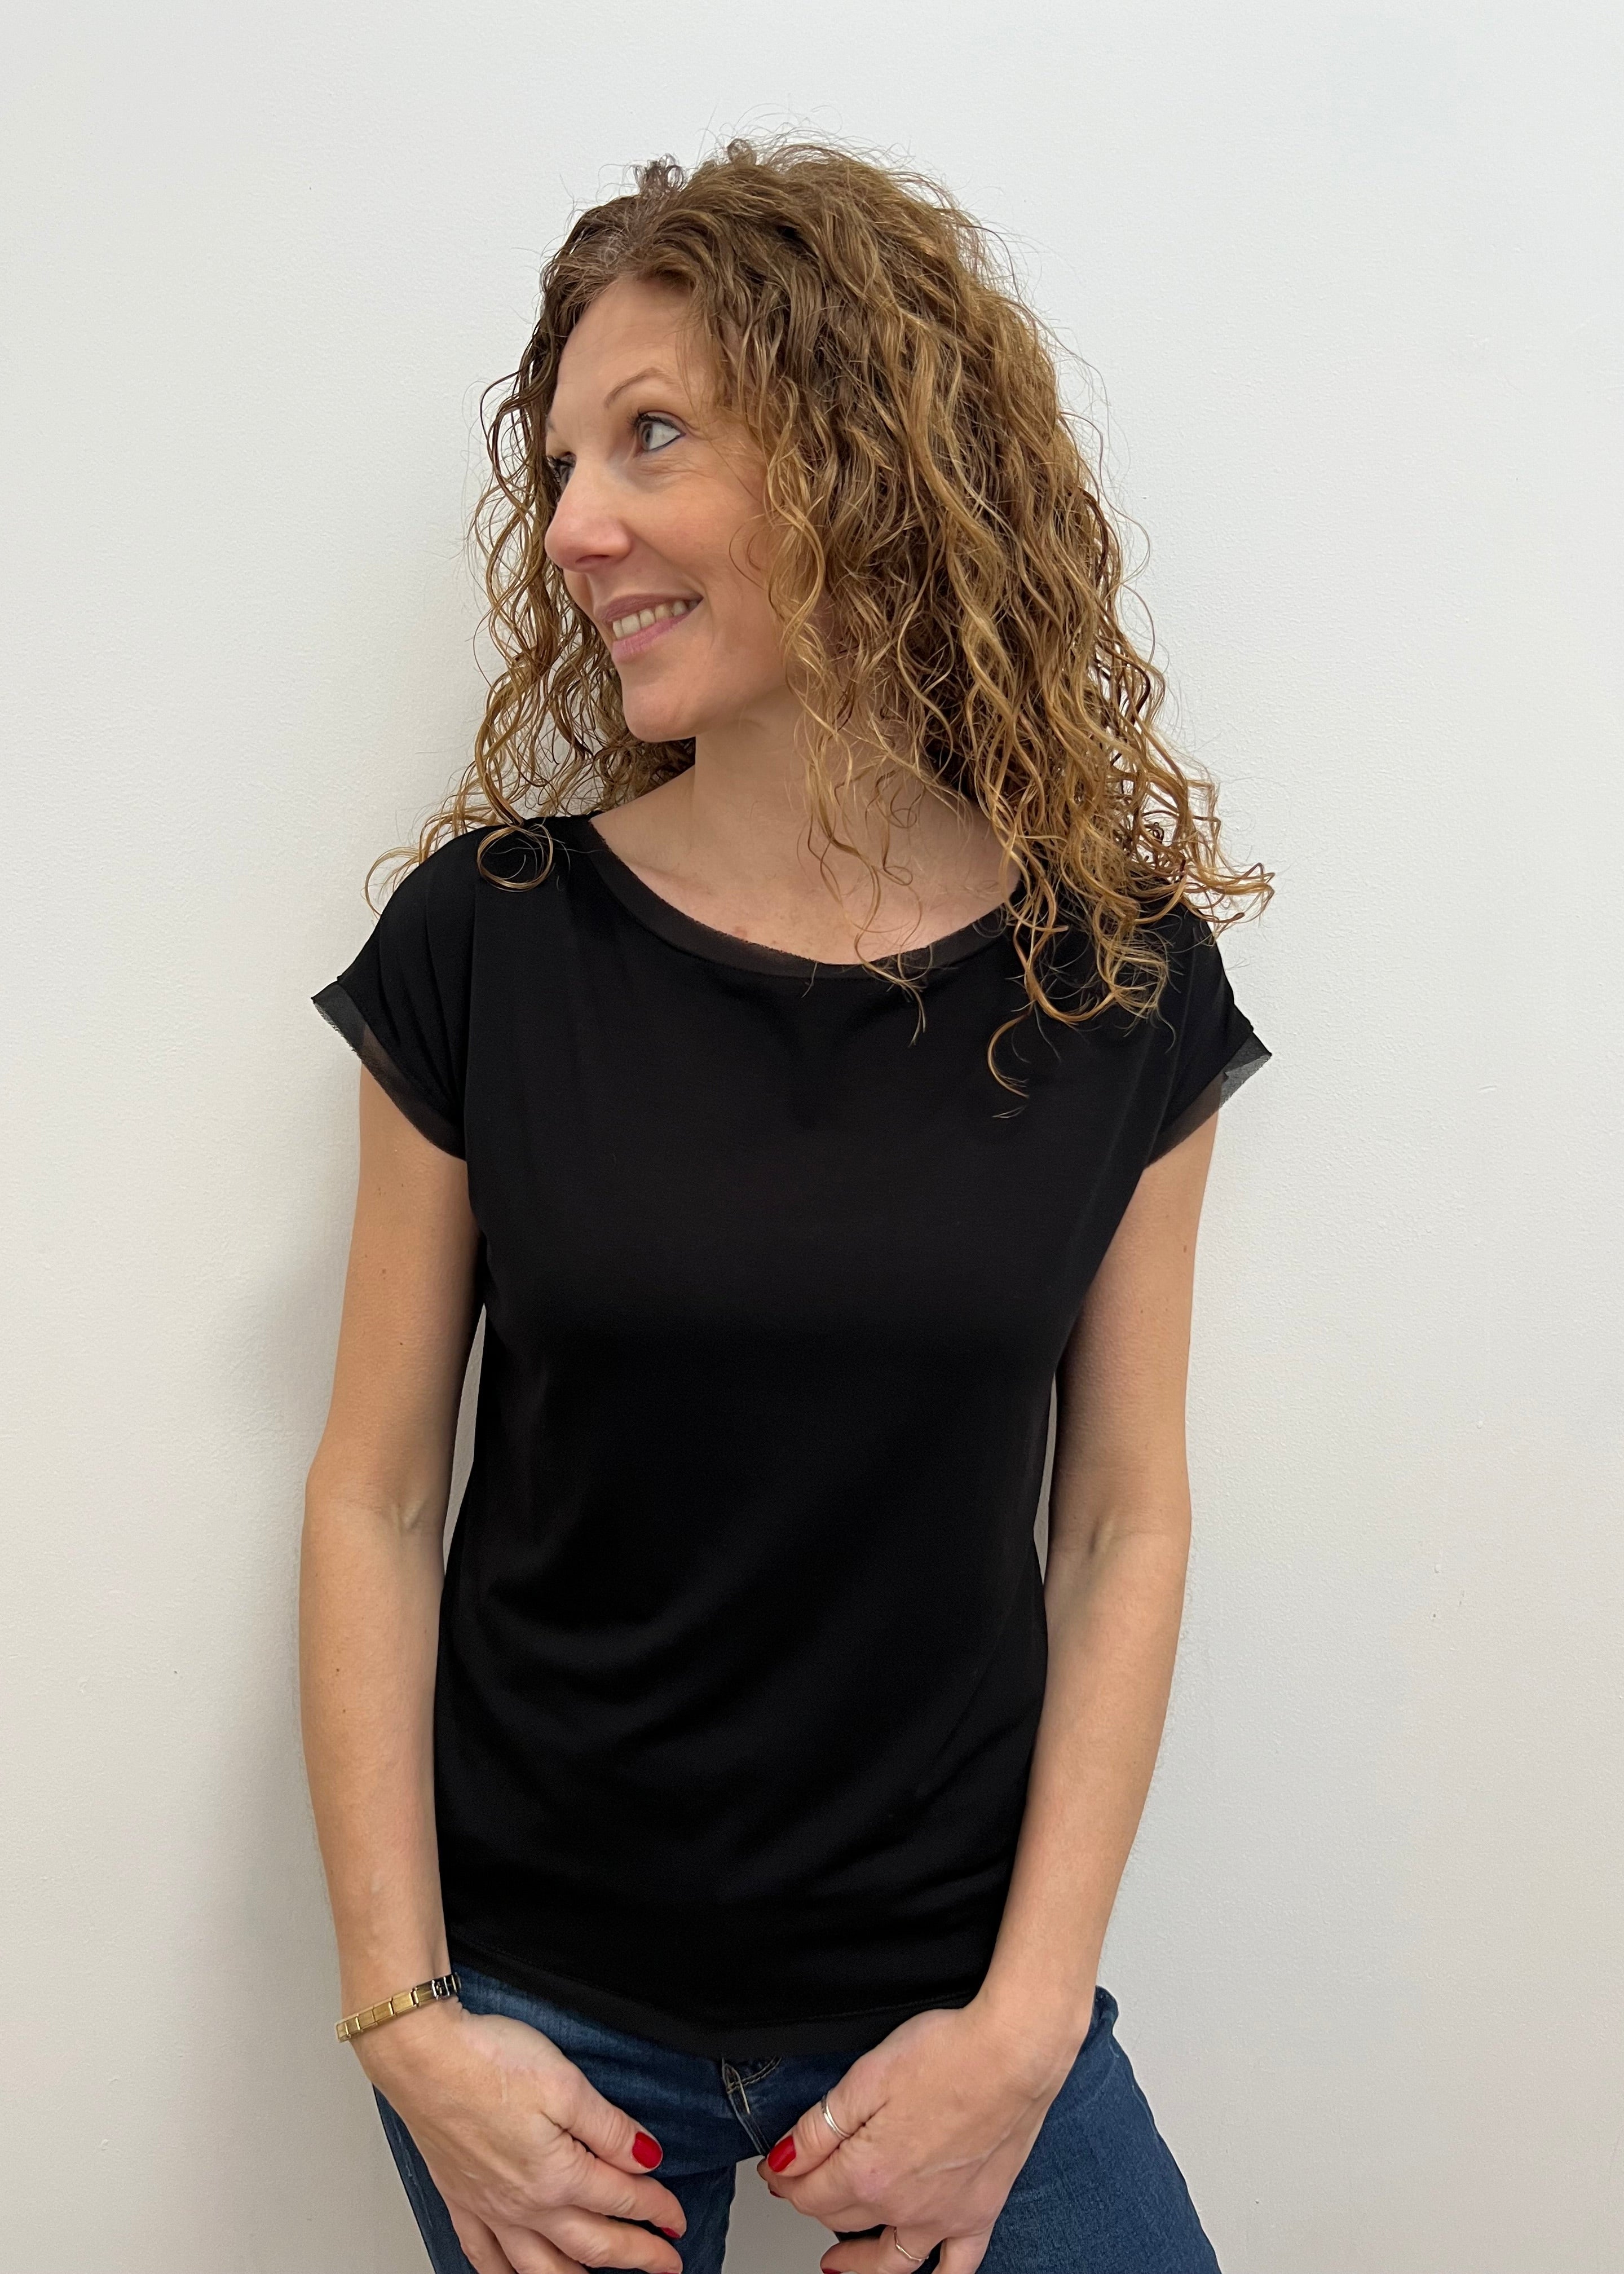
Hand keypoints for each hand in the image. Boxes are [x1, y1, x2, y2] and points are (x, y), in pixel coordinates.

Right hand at [355, 1999, 686, 2272]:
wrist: (421, 2058)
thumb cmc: (488, 2061)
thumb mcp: (566, 2083)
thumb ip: (608, 2128)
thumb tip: (646, 2157)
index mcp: (557, 2174)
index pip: (621, 2199)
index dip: (657, 2209)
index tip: (677, 2216)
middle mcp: (524, 2204)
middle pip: (592, 2244)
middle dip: (636, 2256)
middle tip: (667, 2261)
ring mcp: (489, 2208)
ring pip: (541, 2267)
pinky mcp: (459, 2200)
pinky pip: (485, 2258)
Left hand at [753, 2000, 1075, 2273]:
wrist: (1014, 2054)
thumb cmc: (946, 2053)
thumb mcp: (865, 2077)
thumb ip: (818, 2129)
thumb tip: (782, 2162)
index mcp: (868, 2172)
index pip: (810, 2192)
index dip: (785, 2179)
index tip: (774, 2169)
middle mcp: (904, 2207)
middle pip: (843, 2217)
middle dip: (814, 2202)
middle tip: (800, 2187)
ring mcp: (945, 2217)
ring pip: (891, 2261)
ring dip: (858, 2264)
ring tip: (837, 2264)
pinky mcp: (981, 2211)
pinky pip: (956, 2267)